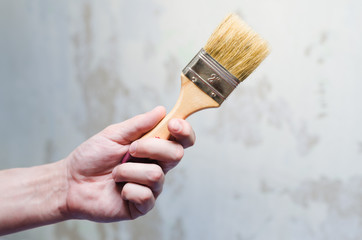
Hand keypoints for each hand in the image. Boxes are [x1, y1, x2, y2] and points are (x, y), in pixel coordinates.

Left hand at [64, 106, 194, 220]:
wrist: (71, 182)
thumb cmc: (92, 157)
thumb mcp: (114, 134)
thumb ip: (139, 124)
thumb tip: (161, 110)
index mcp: (153, 148)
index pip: (181, 140)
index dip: (184, 131)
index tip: (173, 123)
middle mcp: (157, 166)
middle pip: (176, 154)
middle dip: (151, 148)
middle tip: (129, 149)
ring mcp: (151, 187)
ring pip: (156, 175)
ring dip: (128, 170)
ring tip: (115, 173)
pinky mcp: (142, 206)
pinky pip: (146, 195)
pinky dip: (127, 189)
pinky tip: (118, 189)